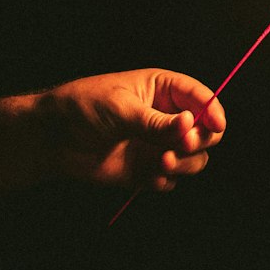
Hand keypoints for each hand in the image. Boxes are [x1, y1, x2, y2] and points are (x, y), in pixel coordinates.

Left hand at [45, 69, 226, 191]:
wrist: (52, 139)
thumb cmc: (84, 108)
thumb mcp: (121, 109)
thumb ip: (156, 122)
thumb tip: (190, 125)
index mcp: (164, 90)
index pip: (202, 98)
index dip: (214, 111)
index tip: (216, 126)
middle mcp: (167, 117)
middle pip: (206, 131)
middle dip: (199, 141)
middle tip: (179, 147)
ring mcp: (159, 144)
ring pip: (194, 158)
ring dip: (185, 163)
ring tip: (162, 164)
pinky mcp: (148, 168)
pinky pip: (173, 179)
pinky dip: (166, 180)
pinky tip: (148, 178)